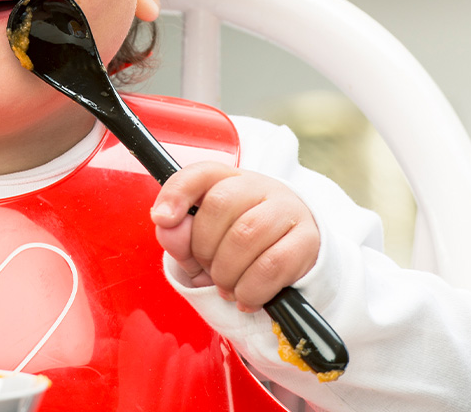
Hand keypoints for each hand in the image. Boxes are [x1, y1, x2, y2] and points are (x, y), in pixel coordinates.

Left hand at [150, 163, 318, 312]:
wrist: (294, 260)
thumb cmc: (242, 249)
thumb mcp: (205, 242)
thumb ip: (179, 234)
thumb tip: (168, 226)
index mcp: (230, 180)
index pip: (200, 173)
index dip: (177, 193)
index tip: (163, 219)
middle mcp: (261, 186)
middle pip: (220, 204)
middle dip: (203, 248)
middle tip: (209, 270)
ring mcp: (288, 209)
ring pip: (246, 234)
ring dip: (227, 273)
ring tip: (228, 287)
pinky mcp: (307, 240)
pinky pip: (271, 265)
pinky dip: (251, 290)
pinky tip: (248, 297)